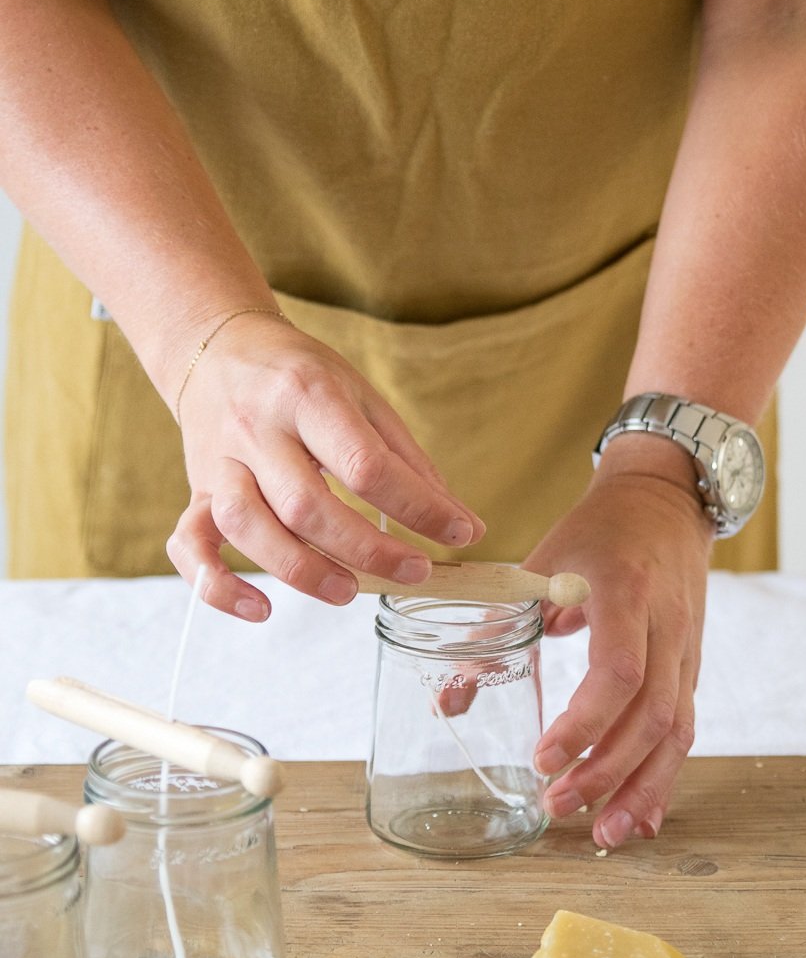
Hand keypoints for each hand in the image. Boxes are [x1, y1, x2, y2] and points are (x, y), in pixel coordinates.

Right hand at [166, 312, 484, 619]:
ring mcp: (219, 463)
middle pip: (306, 505)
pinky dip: (219, 587)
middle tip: (414, 571)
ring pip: (249, 528)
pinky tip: (262, 609)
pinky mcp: (196, 491)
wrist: (216, 348)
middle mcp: (257, 429)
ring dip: (303, 570)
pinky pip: (190, 546)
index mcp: (308, 395)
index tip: (459, 533)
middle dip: (368, 549)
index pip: (365, 464)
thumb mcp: (363, 397)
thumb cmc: (300, 377)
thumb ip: (408, 461)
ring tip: (349, 591)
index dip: (418, 507)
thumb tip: (461, 524)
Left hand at [525, 436, 713, 849]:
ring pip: (677, 733)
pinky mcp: (691, 670)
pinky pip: (684, 731)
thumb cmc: (600, 529)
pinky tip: (639, 819)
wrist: (667, 500)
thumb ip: (495, 628)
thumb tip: (447, 702)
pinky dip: (662, 779)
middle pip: (653, 716)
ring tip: (604, 836)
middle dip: (606, 771)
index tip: (542, 757)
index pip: (619, 672)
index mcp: (627, 593)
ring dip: (642, 789)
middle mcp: (667, 628)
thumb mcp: (542, 563)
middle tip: (557, 805)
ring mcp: (687, 652)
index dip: (584, 723)